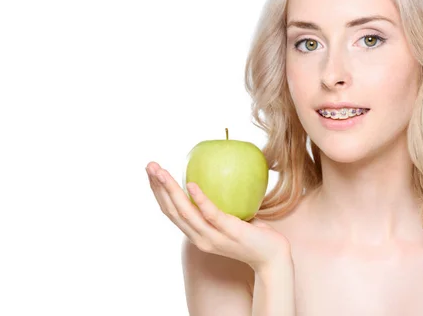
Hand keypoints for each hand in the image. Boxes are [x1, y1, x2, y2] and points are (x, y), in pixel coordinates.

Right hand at [146, 161, 290, 271]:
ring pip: (185, 212)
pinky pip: (211, 214)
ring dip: (171, 190)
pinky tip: (190, 184)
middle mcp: (200, 238)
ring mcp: (213, 237)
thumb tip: (215, 174)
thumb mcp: (229, 219)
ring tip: (161, 172)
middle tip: (149, 165)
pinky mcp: (229, 232)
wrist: (273, 258)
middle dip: (158, 187)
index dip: (158, 192)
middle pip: (172, 211)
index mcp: (197, 234)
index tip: (151, 172)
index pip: (171, 212)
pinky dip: (199, 199)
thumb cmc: (253, 235)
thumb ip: (218, 205)